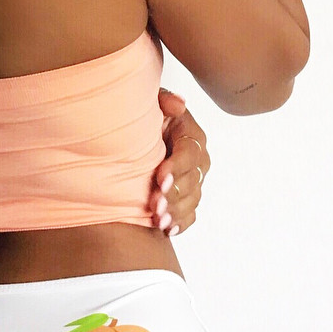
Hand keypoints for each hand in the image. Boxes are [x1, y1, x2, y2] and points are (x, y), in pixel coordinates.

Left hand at [149, 88, 209, 236]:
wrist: (135, 135)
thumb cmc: (145, 117)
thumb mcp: (152, 102)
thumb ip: (164, 100)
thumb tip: (178, 105)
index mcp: (191, 135)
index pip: (190, 152)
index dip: (177, 167)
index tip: (160, 177)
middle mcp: (197, 159)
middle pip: (192, 180)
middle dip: (174, 195)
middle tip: (156, 205)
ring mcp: (193, 180)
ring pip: (192, 200)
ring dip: (175, 212)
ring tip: (158, 221)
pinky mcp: (186, 197)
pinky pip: (190, 214)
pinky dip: (180, 223)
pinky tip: (168, 230)